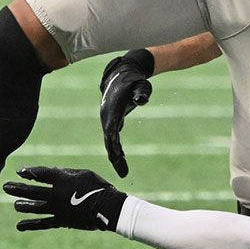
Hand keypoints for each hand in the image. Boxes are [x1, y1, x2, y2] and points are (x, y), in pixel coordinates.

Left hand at [5, 166, 127, 230]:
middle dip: (18, 188)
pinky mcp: (61, 221)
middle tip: (6, 187)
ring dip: (23, 206)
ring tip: (16, 204)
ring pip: (34, 208)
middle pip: (32, 191)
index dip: (29, 172)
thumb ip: (65, 172)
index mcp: (62, 180)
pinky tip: (19, 226)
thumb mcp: (83, 173)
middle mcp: (56, 195)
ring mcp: (57, 209)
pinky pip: (43, 224)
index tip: (19, 171)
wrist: (108, 208)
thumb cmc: (98, 186)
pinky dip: (30, 225)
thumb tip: (50, 171)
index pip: (40, 174)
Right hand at [99, 49, 153, 177]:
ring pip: (109, 141)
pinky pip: (112, 138)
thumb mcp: (141, 84)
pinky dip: (116, 149)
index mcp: (113, 110)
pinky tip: (121, 161)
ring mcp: (108, 119)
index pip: (111, 132)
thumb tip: (142, 100)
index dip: (114, 146)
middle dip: (115, 157)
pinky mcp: (111, 121)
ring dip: (115, 156)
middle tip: (124, 174)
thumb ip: (142, 92)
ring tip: (124, 173)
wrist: (122, 74)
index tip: (119, 159)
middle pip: (108, 141)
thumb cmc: (134, 80)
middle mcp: (107, 117)